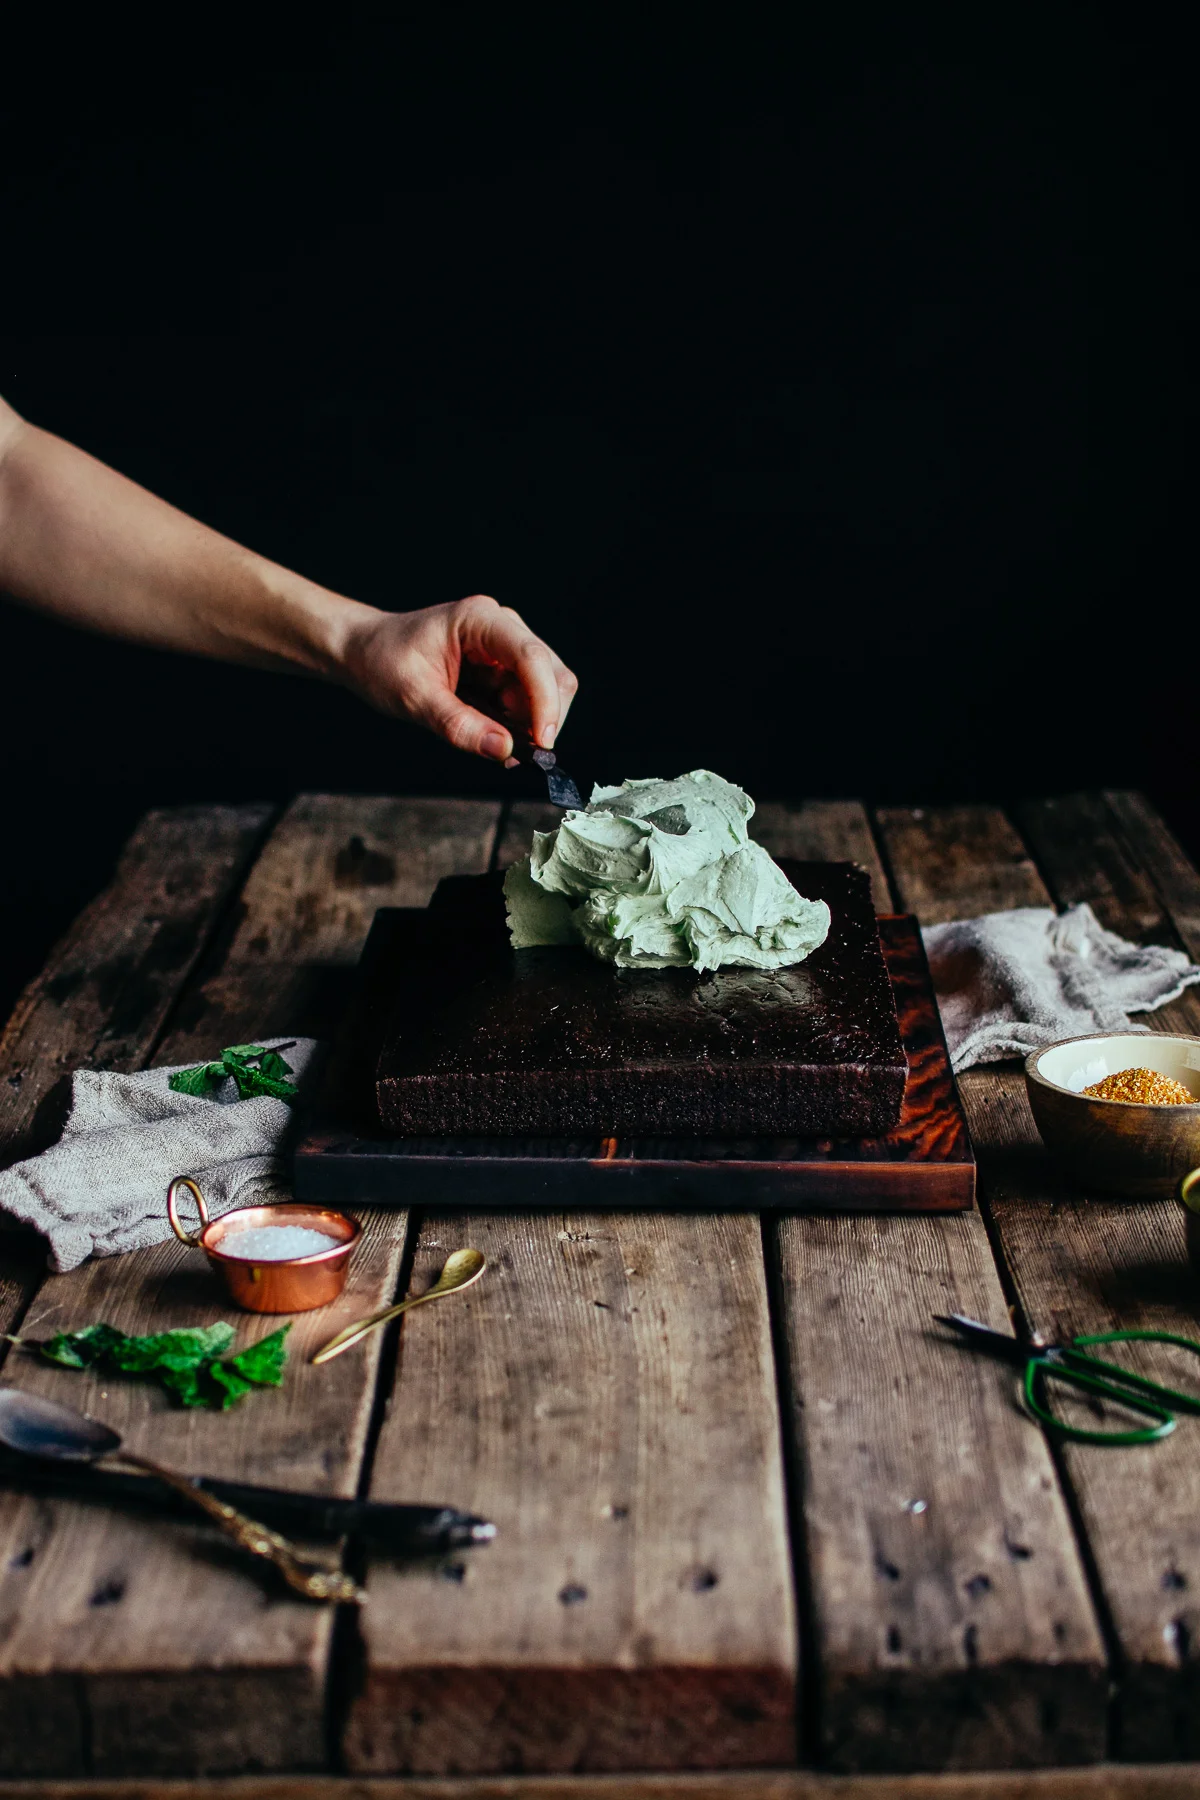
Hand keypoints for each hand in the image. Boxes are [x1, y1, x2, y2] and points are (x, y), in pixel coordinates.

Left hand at [339, 594, 577, 761]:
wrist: (364, 652)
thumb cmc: (382, 662)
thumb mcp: (413, 698)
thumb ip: (459, 725)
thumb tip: (504, 749)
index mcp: (479, 620)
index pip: (531, 657)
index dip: (544, 702)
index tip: (542, 743)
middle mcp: (501, 627)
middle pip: (552, 674)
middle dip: (541, 716)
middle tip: (513, 749)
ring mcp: (505, 647)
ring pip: (546, 689)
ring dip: (529, 723)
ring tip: (492, 740)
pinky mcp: (503, 668)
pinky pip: (529, 700)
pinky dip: (520, 724)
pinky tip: (493, 735)